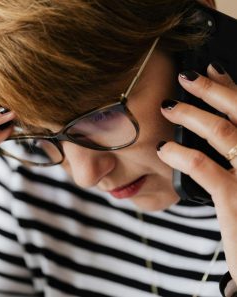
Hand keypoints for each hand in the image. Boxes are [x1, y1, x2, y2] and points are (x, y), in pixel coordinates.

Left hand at [157, 63, 236, 281]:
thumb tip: (221, 130)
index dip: (231, 85)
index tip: (211, 68)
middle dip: (212, 89)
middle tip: (186, 76)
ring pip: (221, 132)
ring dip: (190, 115)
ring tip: (167, 107)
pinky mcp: (235, 199)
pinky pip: (202, 166)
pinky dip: (179, 153)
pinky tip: (164, 149)